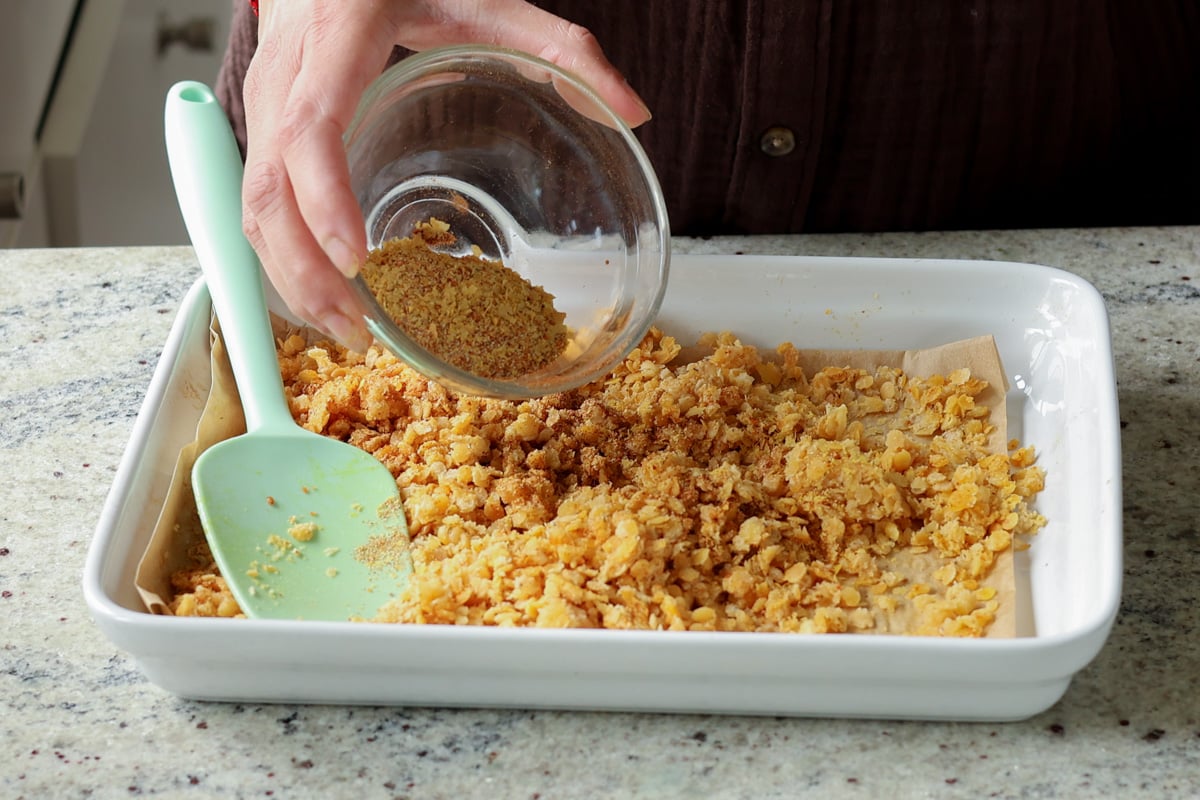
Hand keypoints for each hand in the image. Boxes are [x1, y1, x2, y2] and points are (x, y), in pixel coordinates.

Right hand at [242, 0, 650, 351]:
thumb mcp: (486, 0)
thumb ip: (563, 49)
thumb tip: (632, 111)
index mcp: (336, 36)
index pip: (310, 128)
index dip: (324, 199)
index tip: (357, 259)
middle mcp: (285, 74)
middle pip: (267, 188)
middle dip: (303, 269)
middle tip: (356, 326)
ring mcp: (264, 102)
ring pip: (252, 205)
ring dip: (289, 277)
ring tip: (345, 328)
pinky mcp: (263, 128)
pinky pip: (257, 201)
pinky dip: (283, 257)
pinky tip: (324, 295)